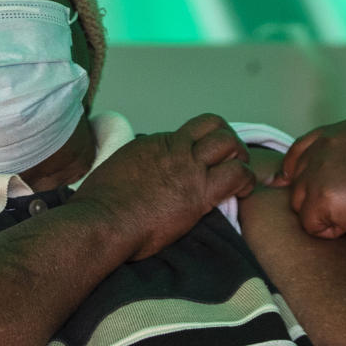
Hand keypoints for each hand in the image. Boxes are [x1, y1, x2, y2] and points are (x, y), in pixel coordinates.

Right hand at [71, 113, 254, 259]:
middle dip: (227, 140)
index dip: (200, 143)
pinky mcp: (199, 193)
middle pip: (213, 125)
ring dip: (240, 157)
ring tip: (240, 177)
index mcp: (152, 144)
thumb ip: (134, 167)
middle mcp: (173, 148)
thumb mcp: (116, 171)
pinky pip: (237, 175)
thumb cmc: (100, 206)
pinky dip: (246, 181)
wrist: (102, 221)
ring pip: (228, 142)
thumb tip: (137, 174)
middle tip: (230, 160)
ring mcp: (188, 167)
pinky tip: (243, 192)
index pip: (187, 132)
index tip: (202, 160)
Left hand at [272, 120, 345, 247]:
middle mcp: (326, 144)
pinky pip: (310, 225)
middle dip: (314, 198)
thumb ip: (341, 159)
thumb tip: (315, 178)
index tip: (291, 183)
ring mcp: (320, 169)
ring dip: (323, 216)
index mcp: (340, 131)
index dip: (296, 170)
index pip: (300, 149)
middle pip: (296, 180)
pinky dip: (329, 233)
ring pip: (300, 204)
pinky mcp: (320, 195)